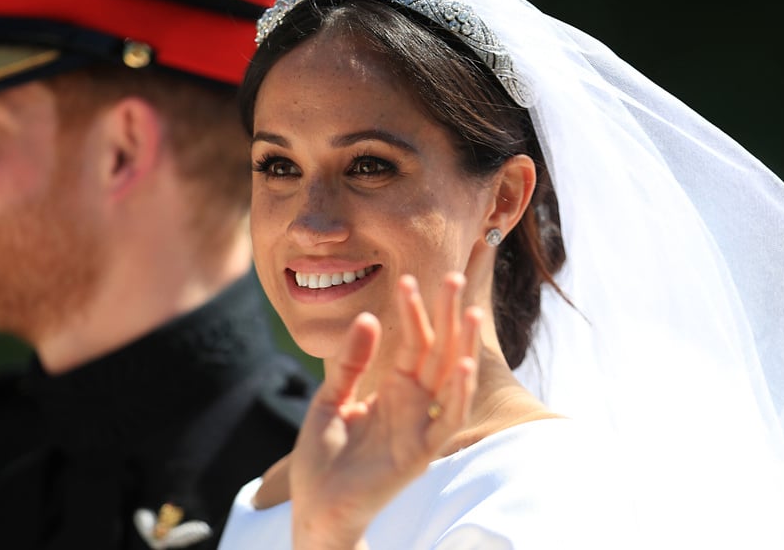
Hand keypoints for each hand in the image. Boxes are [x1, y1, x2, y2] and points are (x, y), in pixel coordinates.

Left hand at [290, 273, 481, 549]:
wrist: (315, 508)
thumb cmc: (324, 458)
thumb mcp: (330, 398)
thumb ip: (350, 362)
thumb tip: (367, 316)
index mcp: (394, 391)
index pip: (412, 343)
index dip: (413, 312)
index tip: (409, 279)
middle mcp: (413, 405)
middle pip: (437, 353)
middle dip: (445, 316)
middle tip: (452, 275)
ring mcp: (419, 428)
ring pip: (450, 381)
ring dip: (461, 346)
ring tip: (468, 311)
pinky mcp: (420, 453)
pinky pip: (445, 421)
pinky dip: (456, 394)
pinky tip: (461, 364)